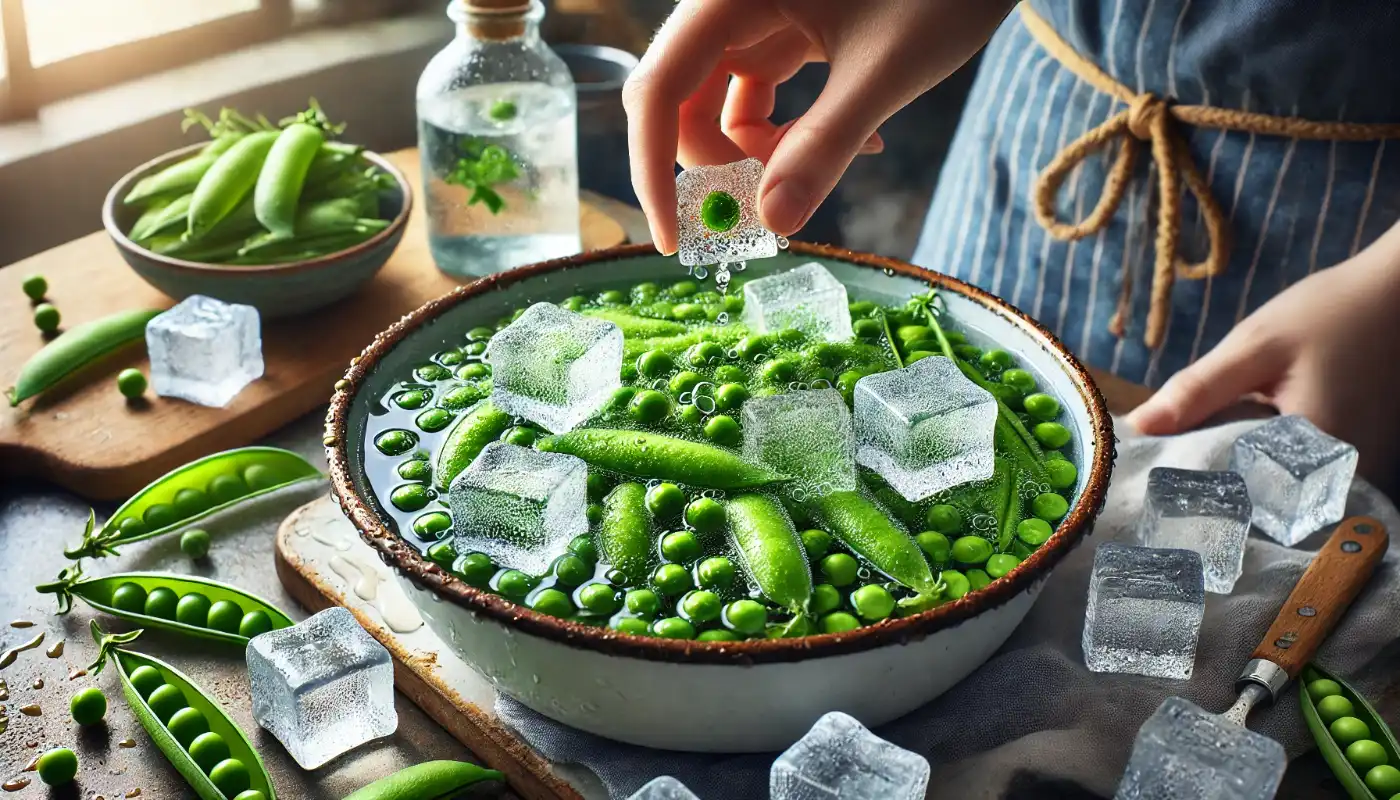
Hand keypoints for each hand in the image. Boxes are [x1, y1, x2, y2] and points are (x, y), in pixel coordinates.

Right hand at [623, 0, 1013, 252]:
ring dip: (762, 152)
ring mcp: (757, 12)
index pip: (657, 89)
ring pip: (721, 102)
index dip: (654, 168)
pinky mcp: (787, 23)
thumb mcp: (886, 69)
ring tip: (839, 158)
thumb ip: (825, 145)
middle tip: (772, 208)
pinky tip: (860, 138)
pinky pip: (762, 91)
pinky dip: (794, 130)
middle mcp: (730, 2)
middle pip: (680, 100)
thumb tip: (773, 222)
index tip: (675, 238)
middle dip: (720, 163)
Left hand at [1125, 223, 1399, 480]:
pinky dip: (1267, 458)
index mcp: (1317, 458)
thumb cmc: (1330, 313)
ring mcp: (1356, 472)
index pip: (1239, 494)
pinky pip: (1298, 472)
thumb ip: (1197, 391)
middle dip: (1214, 479)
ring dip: (1240, 468)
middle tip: (1167, 463)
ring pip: (1278, 485)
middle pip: (1260, 496)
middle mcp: (1345, 478)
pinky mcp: (1357, 459)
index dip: (1192, 485)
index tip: (1152, 477)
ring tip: (1199, 449)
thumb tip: (1138, 428)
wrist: (1397, 295)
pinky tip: (1242, 435)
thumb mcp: (1255, 347)